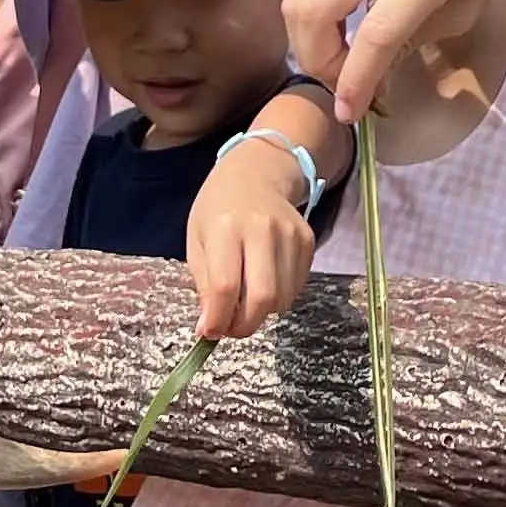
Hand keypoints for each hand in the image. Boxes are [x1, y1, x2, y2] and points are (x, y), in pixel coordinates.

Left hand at [186, 138, 320, 338]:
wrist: (257, 173)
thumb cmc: (218, 209)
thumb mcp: (197, 240)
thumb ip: (204, 284)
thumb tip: (210, 329)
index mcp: (225, 227)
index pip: (225, 286)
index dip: (218, 318)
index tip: (210, 333)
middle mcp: (262, 229)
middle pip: (262, 297)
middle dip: (245, 325)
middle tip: (231, 328)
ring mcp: (290, 234)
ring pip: (283, 298)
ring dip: (262, 312)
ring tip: (246, 299)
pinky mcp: (308, 240)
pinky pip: (297, 287)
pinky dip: (279, 296)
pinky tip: (264, 280)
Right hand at [285, 0, 505, 122]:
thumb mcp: (472, 0)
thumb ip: (423, 37)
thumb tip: (377, 66)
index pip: (375, 35)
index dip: (356, 80)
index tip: (349, 114)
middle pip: (310, 12)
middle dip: (317, 61)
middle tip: (345, 83)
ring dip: (313, 39)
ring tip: (347, 59)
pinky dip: (322, 14)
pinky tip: (353, 24)